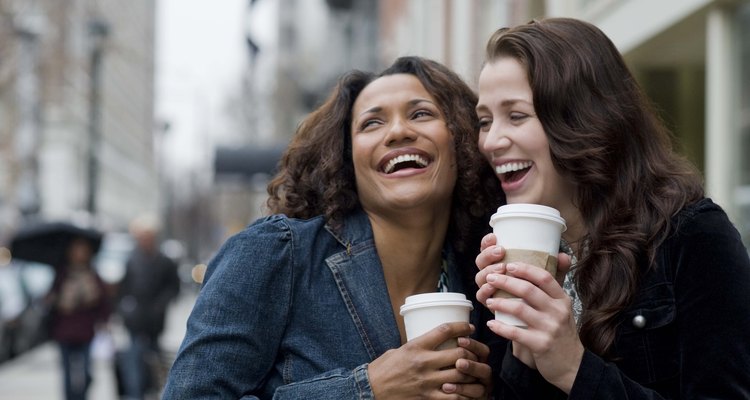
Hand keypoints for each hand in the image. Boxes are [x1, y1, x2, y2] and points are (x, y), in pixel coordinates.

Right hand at [368, 322, 489, 398]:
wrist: (371, 390)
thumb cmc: (383, 369)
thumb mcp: (399, 350)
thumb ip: (417, 346)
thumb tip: (432, 342)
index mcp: (415, 346)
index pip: (444, 331)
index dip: (461, 327)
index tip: (469, 327)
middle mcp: (424, 362)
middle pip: (459, 354)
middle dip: (472, 352)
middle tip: (475, 351)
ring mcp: (427, 382)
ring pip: (461, 375)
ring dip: (472, 372)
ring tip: (476, 370)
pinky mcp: (428, 398)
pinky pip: (454, 397)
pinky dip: (465, 393)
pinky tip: (469, 389)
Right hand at [475, 233, 571, 304]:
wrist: (535, 322)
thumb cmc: (539, 296)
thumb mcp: (548, 281)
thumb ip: (556, 269)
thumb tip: (564, 257)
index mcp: (501, 262)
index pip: (488, 248)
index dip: (487, 242)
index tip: (495, 237)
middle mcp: (492, 274)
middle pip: (481, 260)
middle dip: (488, 254)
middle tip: (501, 251)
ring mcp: (489, 289)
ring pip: (480, 277)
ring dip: (489, 270)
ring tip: (501, 269)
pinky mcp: (489, 303)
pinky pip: (481, 296)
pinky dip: (485, 291)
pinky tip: (491, 287)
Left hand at [483, 262, 583, 393]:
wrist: (573, 366)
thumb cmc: (562, 334)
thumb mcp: (562, 310)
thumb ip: (551, 291)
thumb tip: (554, 258)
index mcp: (562, 300)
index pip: (544, 277)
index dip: (525, 269)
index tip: (509, 265)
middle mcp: (558, 311)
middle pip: (528, 290)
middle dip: (505, 281)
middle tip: (490, 278)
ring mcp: (550, 328)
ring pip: (519, 309)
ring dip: (500, 303)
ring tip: (488, 301)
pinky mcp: (541, 345)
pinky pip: (515, 333)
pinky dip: (500, 327)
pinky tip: (491, 324)